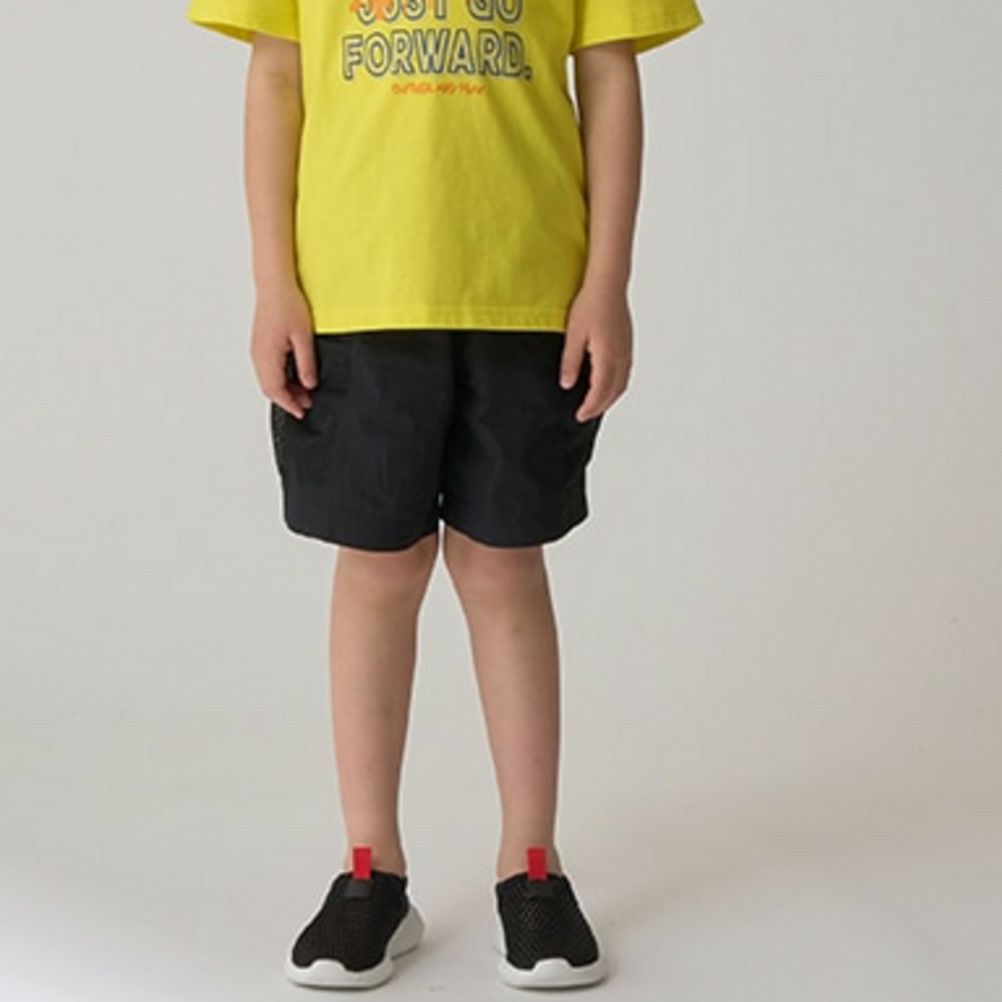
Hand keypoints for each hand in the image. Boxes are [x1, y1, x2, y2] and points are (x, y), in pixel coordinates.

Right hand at [250, 283, 316, 418]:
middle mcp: (258, 355)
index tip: (303, 411)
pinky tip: (294, 376)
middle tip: (308, 403)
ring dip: (284, 389)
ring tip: (304, 391)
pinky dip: (280, 378)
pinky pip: (267, 370)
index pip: (276, 390)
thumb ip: (306, 364)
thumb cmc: (287, 305)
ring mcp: (257, 350)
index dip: (290, 404)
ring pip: (268, 379)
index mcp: (267, 356)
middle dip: (288, 399)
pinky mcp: (260, 345)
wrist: (274, 285)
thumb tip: (309, 385)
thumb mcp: (303, 337)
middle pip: (270, 388)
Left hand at [560, 281, 632, 421]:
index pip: (599, 392)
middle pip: (613, 392)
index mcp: (607, 358)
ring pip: (622, 383)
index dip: (590, 407)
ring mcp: (627, 351)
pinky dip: (616, 385)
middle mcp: (621, 357)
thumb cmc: (590, 305)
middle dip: (600, 406)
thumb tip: (567, 385)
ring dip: (610, 397)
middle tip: (585, 414)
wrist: (608, 285)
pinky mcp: (627, 344)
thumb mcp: (573, 335)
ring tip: (596, 403)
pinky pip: (625, 372)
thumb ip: (570, 362)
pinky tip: (607, 383)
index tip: (579, 416)